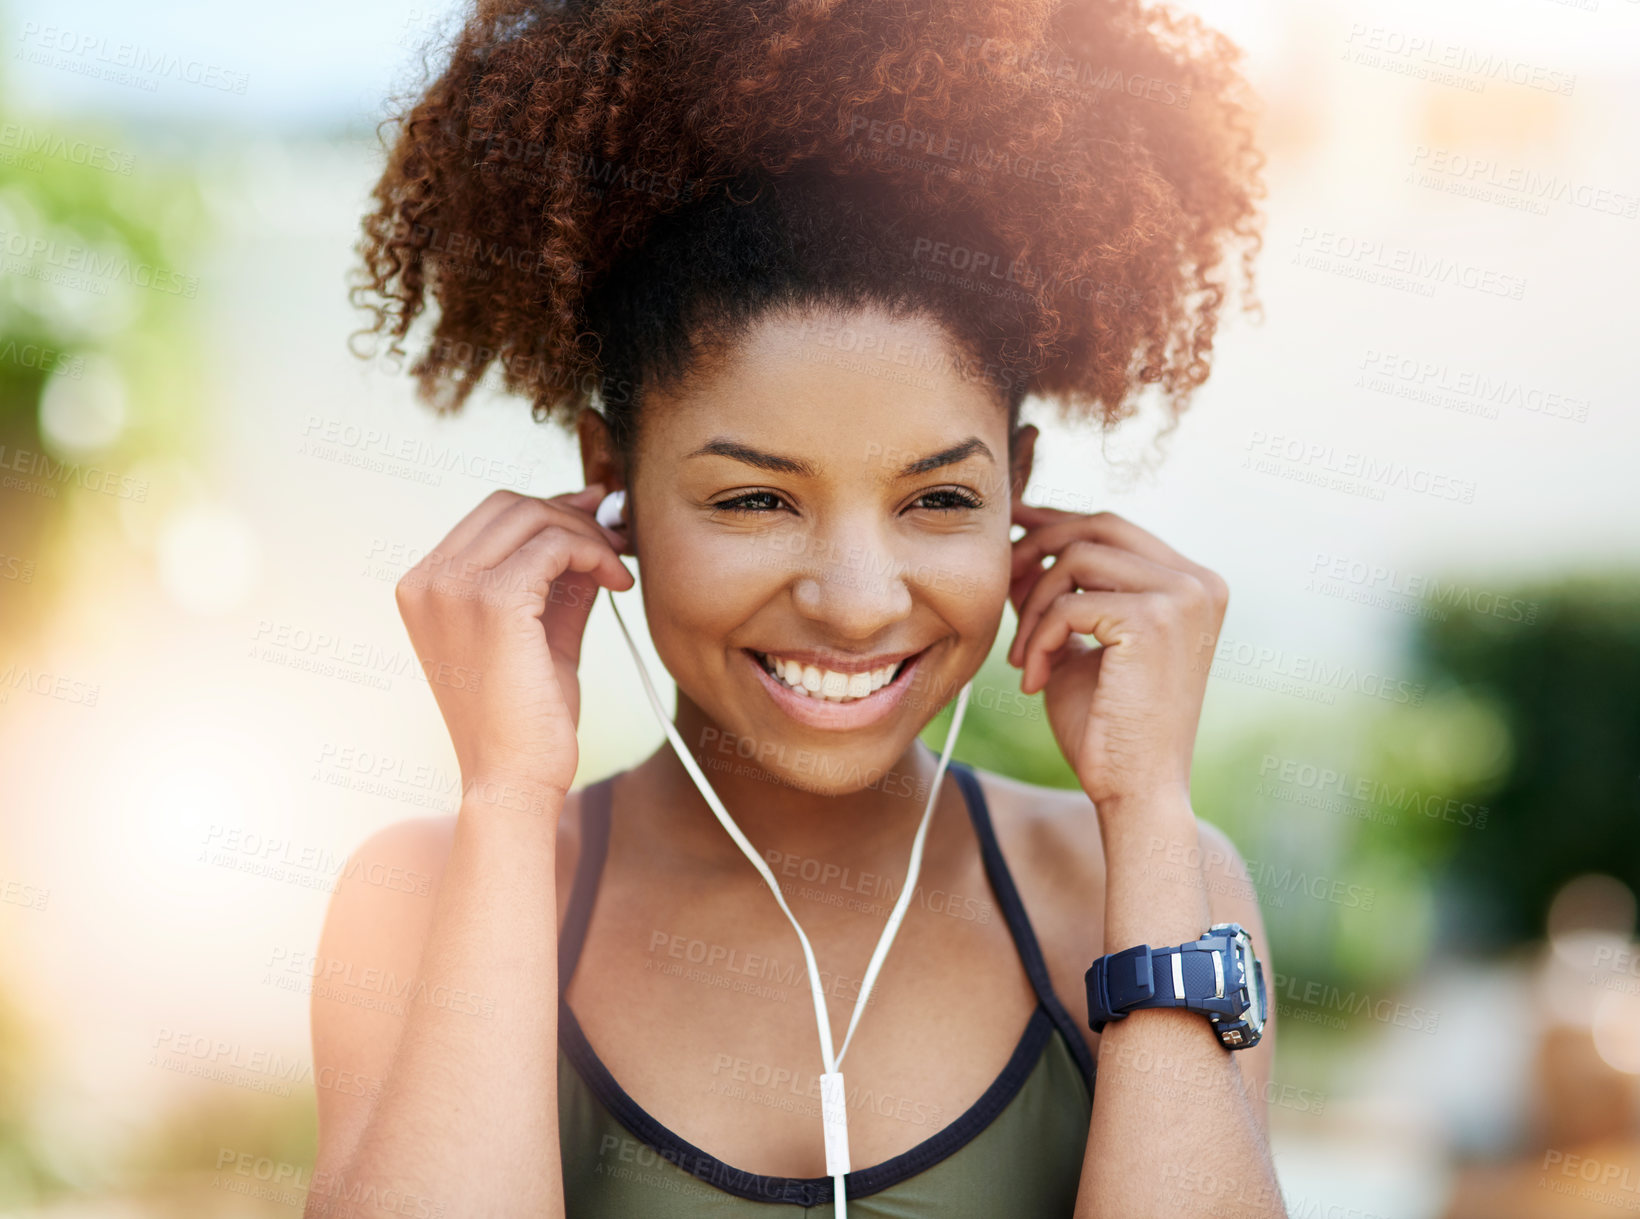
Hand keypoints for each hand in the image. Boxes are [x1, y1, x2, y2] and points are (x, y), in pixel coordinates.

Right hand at [394, 485, 634, 808]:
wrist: (513, 780)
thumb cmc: (525, 717)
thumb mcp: (540, 628)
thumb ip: (556, 575)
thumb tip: (590, 519)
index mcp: (424, 587)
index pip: (491, 516)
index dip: (551, 512)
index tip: (597, 524)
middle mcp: (427, 581)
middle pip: (511, 506)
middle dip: (572, 517)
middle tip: (616, 544)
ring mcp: (453, 588)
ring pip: (536, 519)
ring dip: (589, 537)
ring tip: (618, 571)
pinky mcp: (494, 601)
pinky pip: (556, 546)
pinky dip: (594, 554)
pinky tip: (618, 584)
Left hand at [1005, 505, 1227, 809]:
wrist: (1136, 792)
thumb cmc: (1108, 729)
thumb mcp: (1078, 646)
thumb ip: (1060, 596)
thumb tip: (1021, 547)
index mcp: (1194, 584)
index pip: (1115, 528)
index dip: (1056, 523)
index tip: (1011, 528)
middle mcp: (1200, 582)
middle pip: (1098, 526)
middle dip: (1038, 544)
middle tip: (1000, 577)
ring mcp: (1183, 596)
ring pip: (1076, 559)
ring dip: (1033, 607)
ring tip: (1021, 658)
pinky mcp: (1154, 619)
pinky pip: (1069, 604)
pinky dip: (1038, 637)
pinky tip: (1033, 680)